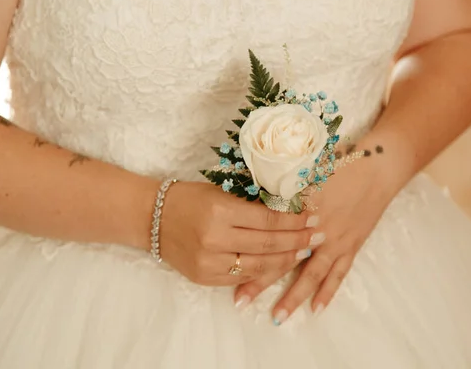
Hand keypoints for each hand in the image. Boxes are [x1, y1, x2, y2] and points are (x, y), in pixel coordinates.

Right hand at [159, 181, 325, 285]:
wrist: (151, 218)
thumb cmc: (189, 198)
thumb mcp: (220, 192)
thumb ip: (251, 204)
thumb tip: (289, 210)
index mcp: (220, 212)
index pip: (268, 221)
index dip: (295, 221)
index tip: (313, 218)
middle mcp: (215, 240)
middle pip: (268, 245)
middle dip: (298, 241)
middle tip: (318, 236)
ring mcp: (209, 262)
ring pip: (259, 266)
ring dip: (286, 259)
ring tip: (304, 251)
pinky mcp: (204, 277)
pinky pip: (242, 277)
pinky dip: (263, 271)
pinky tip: (279, 263)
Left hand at [235, 149, 392, 322]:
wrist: (378, 168)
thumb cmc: (339, 164)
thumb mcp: (304, 171)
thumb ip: (280, 188)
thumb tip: (251, 196)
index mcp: (299, 211)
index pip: (267, 238)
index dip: (248, 254)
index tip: (227, 267)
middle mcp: (315, 231)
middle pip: (284, 261)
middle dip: (261, 282)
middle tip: (241, 302)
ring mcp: (336, 242)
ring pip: (311, 275)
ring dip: (294, 297)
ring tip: (277, 317)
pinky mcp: (351, 247)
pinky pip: (338, 275)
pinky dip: (328, 292)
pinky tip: (316, 310)